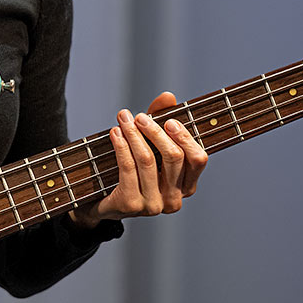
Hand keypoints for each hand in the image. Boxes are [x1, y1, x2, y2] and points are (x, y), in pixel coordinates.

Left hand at [68, 92, 207, 227]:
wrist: (103, 201)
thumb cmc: (133, 170)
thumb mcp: (149, 145)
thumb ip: (161, 120)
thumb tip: (168, 96)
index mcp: (187, 186)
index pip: (198, 159)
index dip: (185, 137)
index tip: (169, 120)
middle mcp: (174, 200)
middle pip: (173, 157)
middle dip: (155, 131)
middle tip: (139, 117)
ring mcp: (153, 205)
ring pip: (147, 160)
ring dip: (133, 134)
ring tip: (123, 119)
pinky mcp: (131, 205)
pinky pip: (127, 168)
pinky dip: (121, 146)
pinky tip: (115, 133)